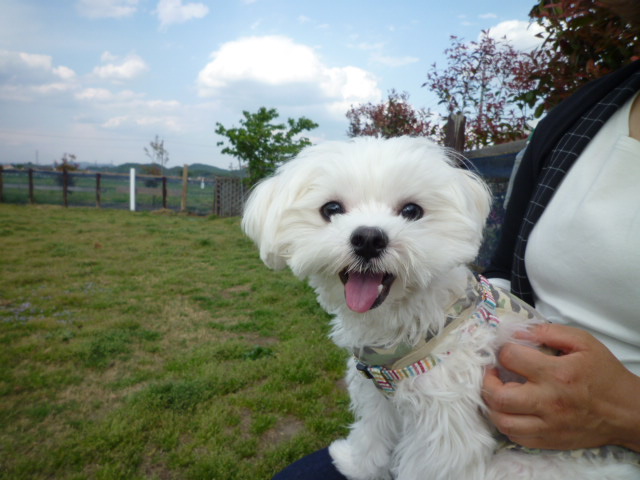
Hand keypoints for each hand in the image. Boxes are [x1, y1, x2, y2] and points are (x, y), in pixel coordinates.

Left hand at [482, 323, 639, 451]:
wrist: (627, 412)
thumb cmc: (604, 374)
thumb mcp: (583, 342)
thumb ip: (549, 332)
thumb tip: (519, 332)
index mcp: (556, 374)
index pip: (511, 358)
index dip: (503, 350)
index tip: (505, 350)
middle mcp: (548, 401)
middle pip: (499, 396)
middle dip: (487, 381)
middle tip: (493, 373)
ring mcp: (547, 425)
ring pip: (502, 421)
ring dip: (492, 405)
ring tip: (498, 391)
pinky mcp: (549, 441)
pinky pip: (515, 436)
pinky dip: (506, 422)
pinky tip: (511, 410)